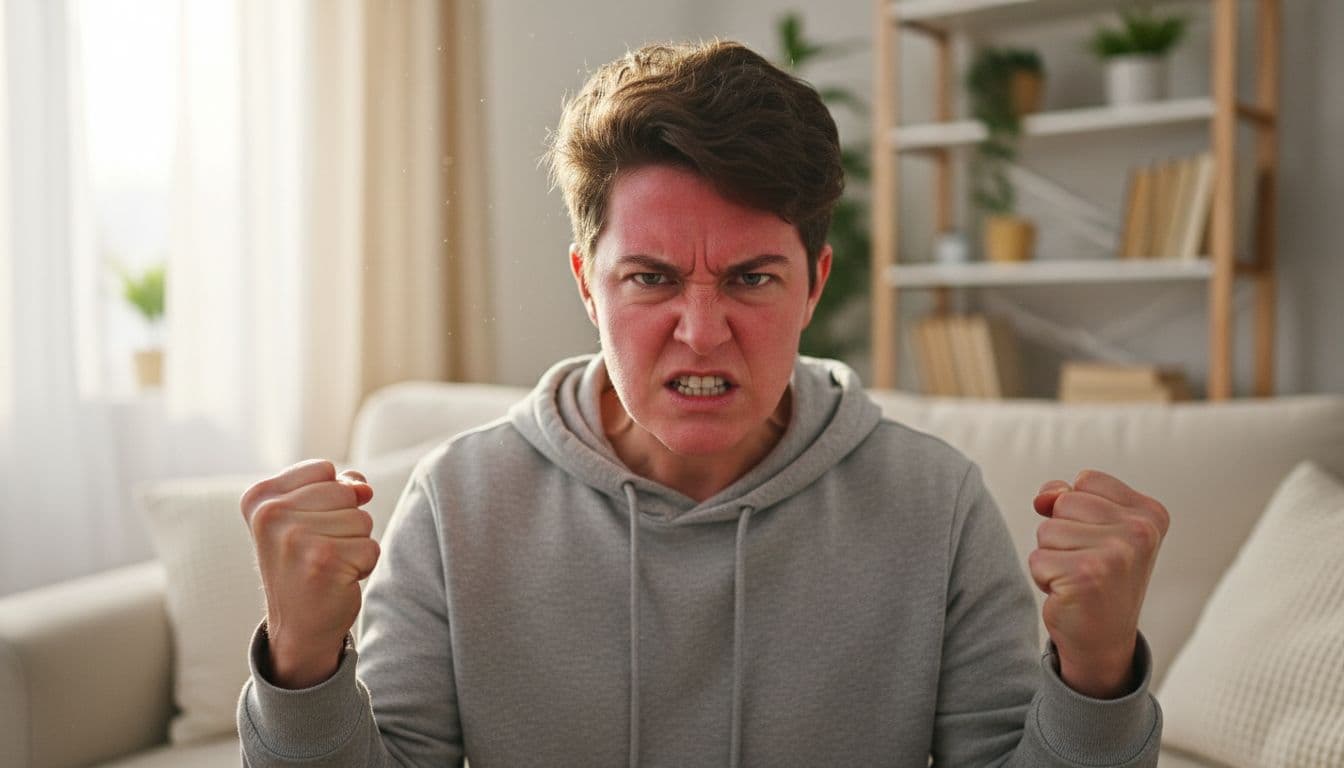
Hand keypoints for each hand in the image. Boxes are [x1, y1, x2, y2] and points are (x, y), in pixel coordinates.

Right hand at [240, 459, 379, 688]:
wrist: (298, 626)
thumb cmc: (306, 562)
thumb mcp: (309, 516)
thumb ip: (338, 487)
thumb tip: (364, 488)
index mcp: (260, 498)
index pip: (324, 469)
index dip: (331, 497)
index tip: (306, 527)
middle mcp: (270, 515)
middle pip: (346, 493)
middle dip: (346, 522)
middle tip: (318, 551)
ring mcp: (295, 538)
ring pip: (362, 520)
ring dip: (355, 545)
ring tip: (327, 565)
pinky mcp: (323, 561)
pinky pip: (371, 547)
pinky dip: (363, 565)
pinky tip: (337, 580)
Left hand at [1028, 469, 1167, 698]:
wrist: (1103, 639)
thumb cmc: (1096, 576)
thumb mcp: (1092, 528)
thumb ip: (1065, 497)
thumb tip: (1043, 498)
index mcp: (1150, 513)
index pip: (1086, 480)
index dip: (1076, 509)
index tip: (1099, 540)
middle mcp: (1141, 531)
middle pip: (1063, 503)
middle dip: (1062, 533)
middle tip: (1086, 564)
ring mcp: (1117, 554)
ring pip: (1046, 530)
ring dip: (1052, 556)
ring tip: (1078, 578)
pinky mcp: (1087, 576)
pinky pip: (1037, 559)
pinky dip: (1044, 577)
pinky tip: (1069, 593)